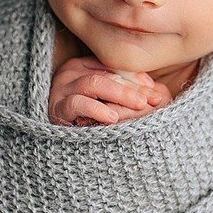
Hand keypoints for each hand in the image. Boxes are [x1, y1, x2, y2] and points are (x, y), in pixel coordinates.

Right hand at [49, 56, 172, 125]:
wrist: (55, 146)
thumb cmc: (86, 121)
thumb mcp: (108, 102)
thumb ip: (127, 91)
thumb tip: (154, 89)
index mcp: (84, 66)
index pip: (114, 68)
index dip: (137, 79)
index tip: (156, 92)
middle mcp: (70, 72)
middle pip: (107, 75)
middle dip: (133, 88)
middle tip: (153, 99)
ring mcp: (61, 89)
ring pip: (94, 83)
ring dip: (120, 94)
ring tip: (139, 105)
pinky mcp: (56, 108)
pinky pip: (77, 103)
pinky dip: (96, 109)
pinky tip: (112, 118)